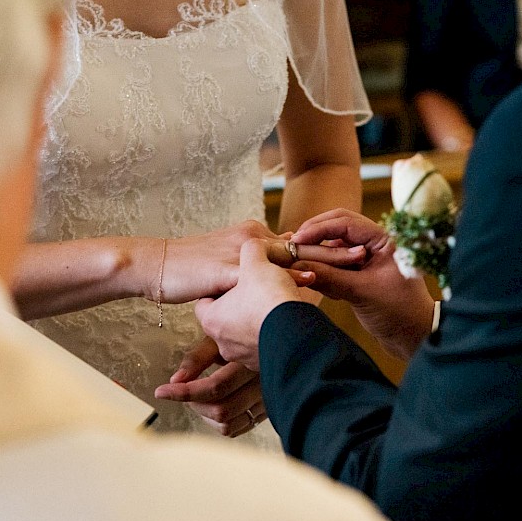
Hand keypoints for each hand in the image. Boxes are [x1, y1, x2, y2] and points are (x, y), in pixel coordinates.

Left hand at [155, 337, 266, 436]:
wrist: (271, 337)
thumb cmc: (240, 334)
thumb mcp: (218, 339)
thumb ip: (196, 359)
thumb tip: (175, 380)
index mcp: (250, 363)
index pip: (215, 387)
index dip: (184, 392)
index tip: (162, 391)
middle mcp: (262, 384)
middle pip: (221, 409)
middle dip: (194, 403)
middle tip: (183, 390)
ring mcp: (266, 400)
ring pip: (228, 423)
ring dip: (205, 414)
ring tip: (198, 397)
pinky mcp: (267, 411)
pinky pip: (237, 428)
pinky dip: (218, 422)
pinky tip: (213, 405)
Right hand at [159, 221, 363, 303]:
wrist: (154, 266)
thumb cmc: (187, 272)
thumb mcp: (224, 268)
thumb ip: (249, 271)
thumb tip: (269, 283)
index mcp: (253, 237)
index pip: (297, 243)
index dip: (326, 249)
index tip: (354, 253)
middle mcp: (252, 237)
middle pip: (302, 244)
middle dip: (335, 250)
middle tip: (367, 253)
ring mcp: (241, 251)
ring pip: (291, 255)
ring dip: (324, 259)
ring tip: (353, 263)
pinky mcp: (229, 268)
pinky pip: (265, 273)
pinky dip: (291, 277)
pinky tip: (312, 281)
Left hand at [196, 239, 306, 369]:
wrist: (297, 334)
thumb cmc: (269, 299)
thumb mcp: (257, 263)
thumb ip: (252, 249)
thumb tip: (255, 245)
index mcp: (211, 319)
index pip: (206, 301)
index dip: (220, 287)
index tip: (234, 281)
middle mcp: (223, 342)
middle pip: (226, 318)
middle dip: (241, 305)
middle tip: (256, 291)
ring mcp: (244, 357)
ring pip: (246, 334)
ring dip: (257, 320)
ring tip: (273, 304)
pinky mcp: (265, 364)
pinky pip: (265, 345)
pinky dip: (272, 334)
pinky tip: (285, 320)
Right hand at [291, 209, 435, 359]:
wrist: (415, 338)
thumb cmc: (399, 313)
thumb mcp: (361, 293)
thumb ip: (329, 277)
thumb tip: (297, 266)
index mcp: (384, 239)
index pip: (345, 222)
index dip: (318, 229)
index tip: (297, 240)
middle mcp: (376, 243)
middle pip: (337, 227)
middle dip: (315, 236)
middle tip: (293, 247)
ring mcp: (368, 257)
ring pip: (334, 245)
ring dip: (318, 254)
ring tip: (301, 267)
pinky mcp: (360, 273)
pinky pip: (335, 264)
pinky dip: (324, 270)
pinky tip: (320, 284)